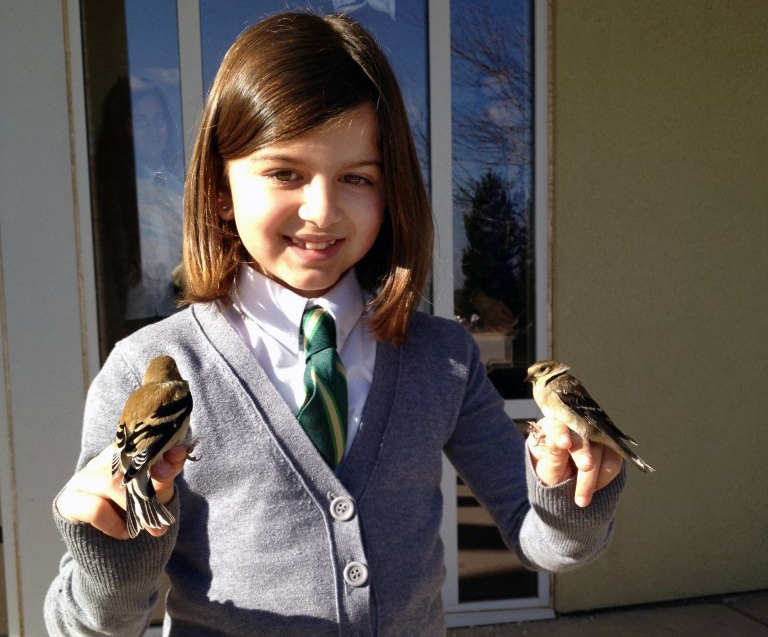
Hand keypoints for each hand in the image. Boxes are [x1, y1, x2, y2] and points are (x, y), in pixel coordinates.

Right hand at [56, 444, 188, 538]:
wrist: (113, 549)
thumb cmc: (138, 511)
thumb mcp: (158, 492)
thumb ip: (166, 473)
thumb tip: (178, 452)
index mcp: (122, 452)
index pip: (138, 441)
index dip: (158, 448)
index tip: (177, 456)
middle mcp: (100, 461)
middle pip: (126, 463)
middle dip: (148, 489)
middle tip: (162, 516)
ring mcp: (81, 480)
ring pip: (110, 484)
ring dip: (133, 508)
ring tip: (145, 527)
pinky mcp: (69, 502)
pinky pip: (95, 508)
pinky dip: (114, 523)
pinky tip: (124, 532)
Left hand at [527, 416, 622, 506]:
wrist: (565, 486)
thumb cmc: (550, 474)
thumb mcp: (546, 469)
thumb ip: (552, 456)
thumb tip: (554, 442)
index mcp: (551, 426)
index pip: (556, 424)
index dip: (561, 432)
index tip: (565, 444)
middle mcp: (575, 426)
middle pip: (582, 433)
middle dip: (584, 453)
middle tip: (585, 467)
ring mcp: (595, 435)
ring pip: (601, 447)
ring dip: (594, 474)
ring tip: (582, 498)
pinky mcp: (610, 446)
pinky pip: (614, 459)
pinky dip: (606, 476)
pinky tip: (595, 488)